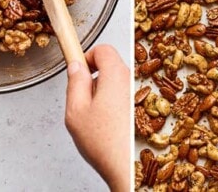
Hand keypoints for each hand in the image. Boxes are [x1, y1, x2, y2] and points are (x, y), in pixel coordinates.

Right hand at [65, 44, 129, 190]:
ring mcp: (138, 95)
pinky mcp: (142, 109)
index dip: (88, 57)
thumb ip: (75, 82)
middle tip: (84, 100)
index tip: (79, 72)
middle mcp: (131, 80)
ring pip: (117, 83)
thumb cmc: (104, 142)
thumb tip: (76, 66)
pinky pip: (125, 97)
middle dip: (95, 78)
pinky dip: (115, 105)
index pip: (103, 49)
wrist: (126, 167)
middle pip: (110, 65)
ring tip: (95, 117)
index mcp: (116, 75)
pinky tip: (108, 125)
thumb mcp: (76, 110)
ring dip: (105, 93)